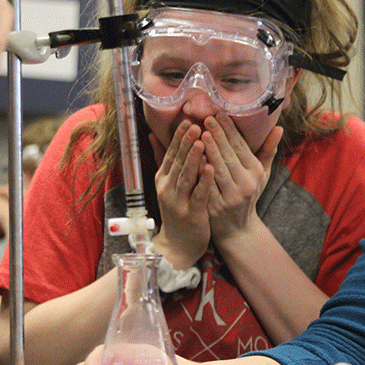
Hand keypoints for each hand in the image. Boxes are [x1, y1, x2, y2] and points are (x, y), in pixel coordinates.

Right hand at [150, 121, 212, 267]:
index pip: (171, 153)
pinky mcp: (192, 214)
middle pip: (177, 161)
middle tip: (195, 123)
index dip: (179, 137)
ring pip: (186, 176)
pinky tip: (211, 168)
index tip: (188, 119)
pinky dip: (204, 180)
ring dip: (193, 158)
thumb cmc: (178, 209)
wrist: (178, 245)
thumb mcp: (168, 184)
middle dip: (186, 142)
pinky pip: (198, 194)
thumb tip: (153, 134)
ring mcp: (178, 201)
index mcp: (163, 178)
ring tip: (201, 140)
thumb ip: (163, 159)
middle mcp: (168, 188)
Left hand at [202, 113, 281, 242]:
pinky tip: (192, 157)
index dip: (230, 130)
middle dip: (217, 135)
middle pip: (229, 155)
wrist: (237, 229)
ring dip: (208, 150)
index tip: (219, 114)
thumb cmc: (248, 195)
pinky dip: (199, 170)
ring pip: (218, 168)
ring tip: (199, 133)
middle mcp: (246, 184)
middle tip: (206, 118)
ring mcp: (231, 196)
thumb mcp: (262, 174)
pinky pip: (206, 185)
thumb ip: (268, 150)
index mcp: (256, 173)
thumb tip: (279, 128)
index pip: (242, 147)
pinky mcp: (216, 206)